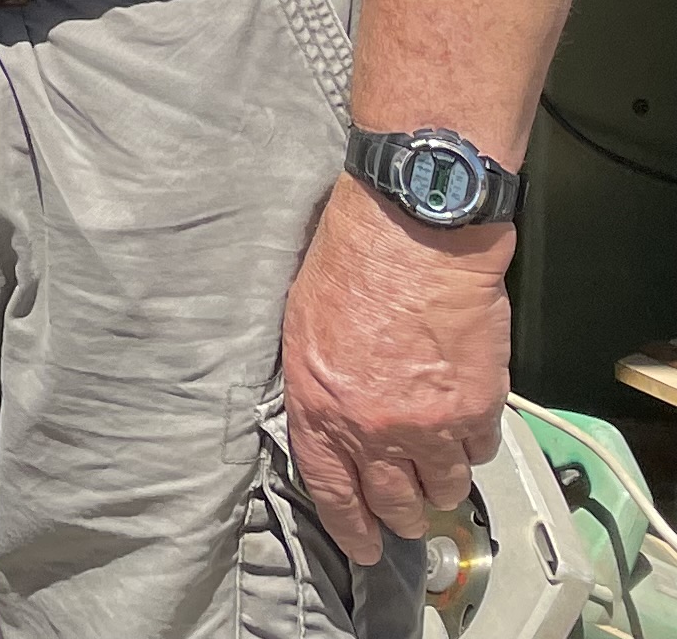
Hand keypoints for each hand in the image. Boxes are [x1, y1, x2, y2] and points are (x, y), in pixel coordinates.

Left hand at [278, 175, 511, 562]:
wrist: (412, 236)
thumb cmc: (348, 266)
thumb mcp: (302, 328)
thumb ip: (318, 386)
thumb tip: (330, 419)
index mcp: (320, 407)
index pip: (332, 491)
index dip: (351, 527)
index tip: (364, 547)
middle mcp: (374, 429)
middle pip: (395, 502)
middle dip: (402, 514)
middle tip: (407, 514)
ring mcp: (430, 424)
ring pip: (445, 487)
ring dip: (441, 483)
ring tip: (437, 468)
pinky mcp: (478, 409)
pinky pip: (480, 451)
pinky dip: (473, 445)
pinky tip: (464, 427)